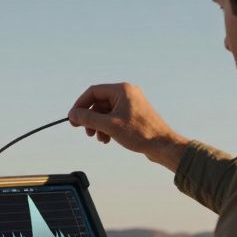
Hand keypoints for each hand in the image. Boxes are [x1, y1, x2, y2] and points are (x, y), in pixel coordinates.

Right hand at [68, 83, 188, 170]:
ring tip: (99, 138)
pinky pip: (114, 117)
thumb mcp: (109, 125)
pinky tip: (107, 139)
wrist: (163, 145)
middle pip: (99, 102)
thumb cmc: (140, 133)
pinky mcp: (134, 115)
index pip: (93, 92)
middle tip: (84, 131)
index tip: (73, 118)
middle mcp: (127, 93)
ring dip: (98, 125)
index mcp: (122, 90)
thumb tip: (73, 114)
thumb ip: (88, 118)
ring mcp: (131, 104)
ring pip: (105, 112)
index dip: (80, 105)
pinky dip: (107, 127)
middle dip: (90, 118)